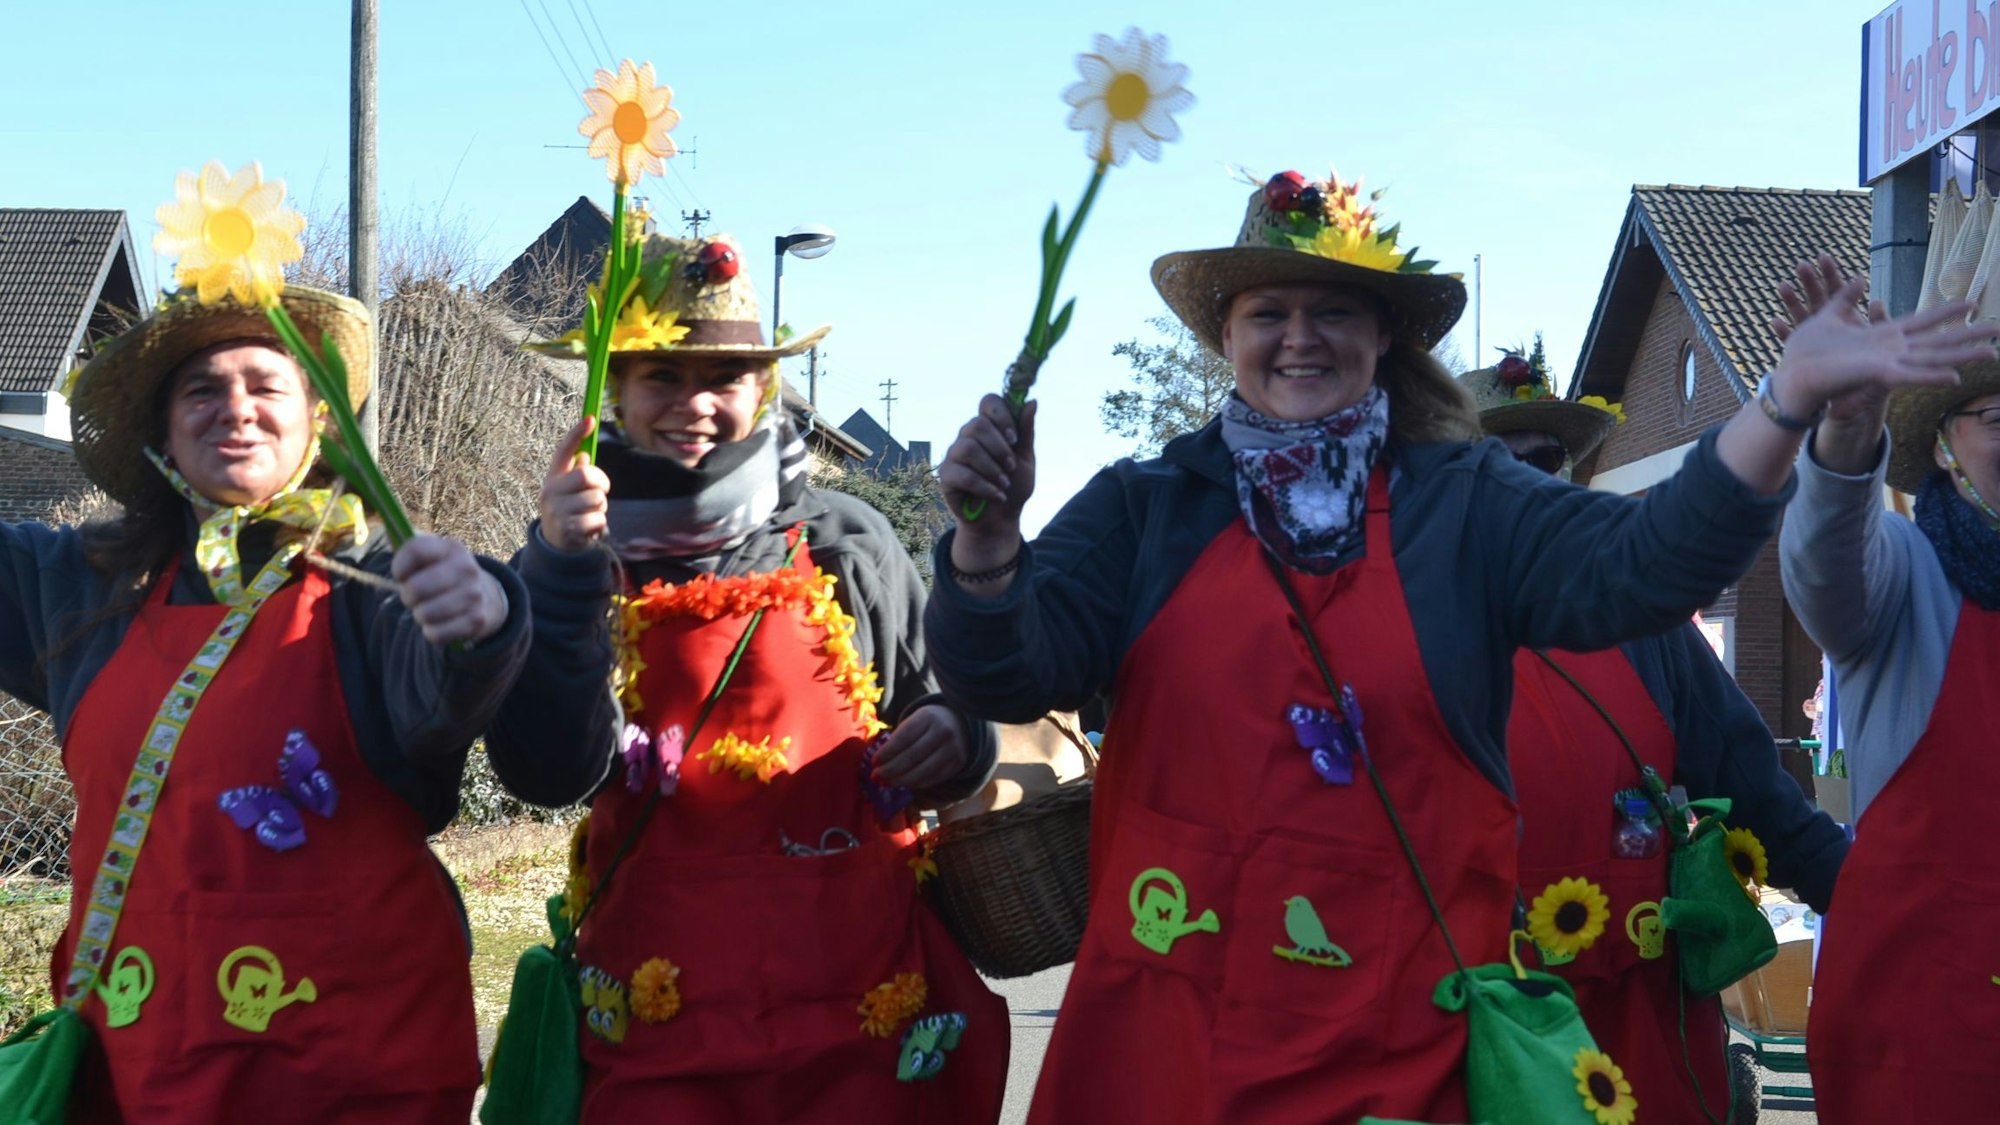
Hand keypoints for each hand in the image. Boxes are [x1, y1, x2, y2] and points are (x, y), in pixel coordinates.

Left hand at [393, 535, 508, 646]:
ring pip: (425, 614)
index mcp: (452, 548)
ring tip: (428, 609)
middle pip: (416, 588)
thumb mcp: (433, 556)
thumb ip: (409, 550)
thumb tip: (388, 538)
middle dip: (407, 596)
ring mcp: (474, 595)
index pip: (415, 550)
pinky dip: (432, 632)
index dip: (399, 566)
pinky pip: (436, 634)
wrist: (486, 596)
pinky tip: (439, 623)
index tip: (401, 575)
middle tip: (414, 596)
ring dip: (420, 615)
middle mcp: (467, 568)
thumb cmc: (444, 574)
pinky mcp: (476, 620)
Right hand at [541, 416, 609, 551]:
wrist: (556, 545)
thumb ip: (576, 474)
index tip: (590, 419)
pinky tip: (589, 528)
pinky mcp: (568, 529)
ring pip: (596, 499)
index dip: (576, 434)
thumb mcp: (568, 491)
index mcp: (553, 477)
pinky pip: (598, 519)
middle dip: (601, 482)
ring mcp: (557, 511)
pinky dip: (600, 524)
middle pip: (586, 475)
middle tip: (601, 491)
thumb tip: (585, 456)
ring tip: (590, 513)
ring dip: (601, 507)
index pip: (563, 451)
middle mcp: (551, 491)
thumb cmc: (569, 511)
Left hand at [870, 704, 970, 791]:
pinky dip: (917, 784)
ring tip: (886, 783)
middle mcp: (942, 731)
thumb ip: (899, 738)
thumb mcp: (915, 721)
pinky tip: (904, 784)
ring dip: (901, 780)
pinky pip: (934, 778)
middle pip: (912, 756)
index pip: (904, 737)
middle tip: (875, 777)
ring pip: (923, 771)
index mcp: (927, 717)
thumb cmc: (928, 724)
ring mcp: (952, 748)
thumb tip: (878, 762)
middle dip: (890, 769)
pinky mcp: (958, 763)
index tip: (873, 762)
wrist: (960, 724)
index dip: (887, 752)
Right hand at [940, 395, 1037, 535]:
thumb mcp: (1026, 459)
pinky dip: (984, 487)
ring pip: (968, 448)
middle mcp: (968, 436)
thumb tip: (1032, 402)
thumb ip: (1026, 432)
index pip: (989, 402)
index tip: (1014, 439)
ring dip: (992, 469)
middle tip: (1011, 467)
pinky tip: (996, 495)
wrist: (1001, 519)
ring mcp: (954, 454)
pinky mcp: (946, 474)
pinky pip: (962, 474)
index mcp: (990, 427)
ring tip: (1004, 485)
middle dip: (999, 448)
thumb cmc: (1013, 486)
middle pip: (977, 424)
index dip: (1001, 415)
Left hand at [1767, 255, 1995, 415]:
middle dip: (1970, 335)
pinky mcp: (1877, 375)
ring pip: (1934, 358)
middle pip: (1940, 340)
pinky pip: (1909, 377)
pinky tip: (1955, 377)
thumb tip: (1855, 280)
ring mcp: (1888, 363)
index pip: (1923, 321)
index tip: (1972, 301)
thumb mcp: (1828, 317)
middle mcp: (1892, 350)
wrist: (1789, 378)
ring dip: (1963, 356)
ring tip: (1993, 353)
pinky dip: (1931, 377)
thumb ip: (1845, 299)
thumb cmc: (1806, 352)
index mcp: (1883, 336)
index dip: (1947, 311)